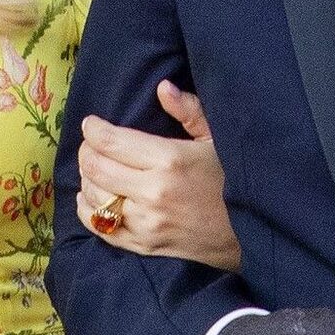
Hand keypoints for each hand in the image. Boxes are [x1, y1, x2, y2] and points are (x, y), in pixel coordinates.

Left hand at [76, 81, 240, 269]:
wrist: (247, 235)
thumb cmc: (231, 180)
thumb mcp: (216, 140)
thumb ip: (189, 111)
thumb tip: (163, 87)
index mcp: (170, 160)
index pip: (111, 141)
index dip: (93, 129)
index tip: (92, 123)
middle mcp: (152, 192)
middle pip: (96, 167)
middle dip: (86, 150)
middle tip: (91, 143)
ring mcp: (146, 223)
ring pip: (94, 196)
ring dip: (87, 178)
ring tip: (95, 167)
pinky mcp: (143, 246)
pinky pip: (101, 227)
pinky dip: (88, 209)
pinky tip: (93, 197)